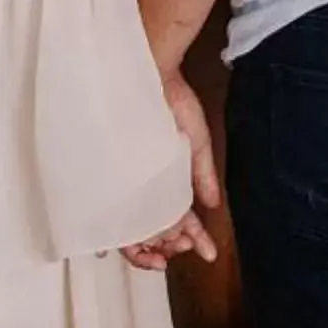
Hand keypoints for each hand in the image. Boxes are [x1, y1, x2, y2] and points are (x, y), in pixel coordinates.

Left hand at [122, 70, 223, 270]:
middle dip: (169, 247)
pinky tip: (139, 240)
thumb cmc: (175, 103)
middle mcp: (148, 184)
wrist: (149, 75)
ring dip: (150, 245)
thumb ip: (202, 174)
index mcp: (169, 179)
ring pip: (137, 226)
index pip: (180, 219)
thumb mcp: (197, 142)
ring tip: (163, 251)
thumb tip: (213, 204)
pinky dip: (130, 230)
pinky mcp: (114, 174)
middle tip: (179, 252)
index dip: (194, 238)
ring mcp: (131, 181)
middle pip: (156, 229)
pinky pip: (117, 211)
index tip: (207, 251)